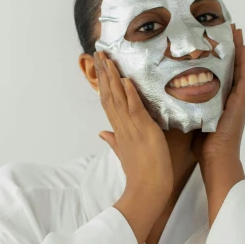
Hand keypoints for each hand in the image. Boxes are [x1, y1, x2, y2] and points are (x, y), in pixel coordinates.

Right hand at [94, 51, 173, 201]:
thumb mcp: (125, 153)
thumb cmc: (140, 174)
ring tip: (107, 59)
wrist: (147, 190)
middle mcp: (122, 127)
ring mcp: (132, 128)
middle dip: (103, 73)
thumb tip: (102, 134)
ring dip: (112, 78)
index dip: (103, 83)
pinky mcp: (144, 132)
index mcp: (118, 130)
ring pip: (118, 99)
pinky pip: (135, 110)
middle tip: (98, 53)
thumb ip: (113, 141)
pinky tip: (126, 80)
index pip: (107, 102)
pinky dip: (130, 95)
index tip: (99, 66)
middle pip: (108, 95)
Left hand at [191, 24, 244, 167]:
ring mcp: (238, 100)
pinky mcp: (240, 103)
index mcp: (220, 101)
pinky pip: (244, 79)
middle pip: (232, 67)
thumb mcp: (190, 119)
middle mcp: (231, 98)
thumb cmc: (203, 146)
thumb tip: (165, 94)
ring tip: (236, 31)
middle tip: (227, 28)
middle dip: (230, 48)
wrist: (216, 160)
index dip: (218, 57)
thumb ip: (184, 105)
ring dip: (239, 50)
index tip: (212, 40)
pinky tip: (243, 49)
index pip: (220, 74)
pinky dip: (244, 63)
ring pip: (240, 69)